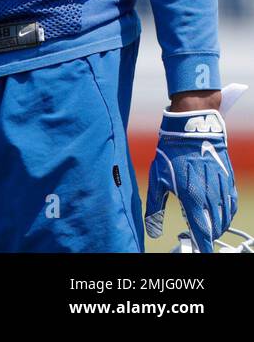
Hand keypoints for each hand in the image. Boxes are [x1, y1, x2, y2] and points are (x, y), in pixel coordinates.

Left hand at [145, 82, 246, 251]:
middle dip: (207, 236)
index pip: (201, 231)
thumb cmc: (170, 154)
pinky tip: (220, 215)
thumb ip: (155, 209)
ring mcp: (222, 189)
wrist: (191, 131)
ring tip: (208, 229)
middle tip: (199, 238)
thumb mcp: (157, 180)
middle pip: (214, 227)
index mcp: (192, 198)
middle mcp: (210, 196)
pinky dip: (227, 214)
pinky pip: (231, 204)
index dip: (202, 245)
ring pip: (225, 218)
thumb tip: (152, 231)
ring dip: (217, 226)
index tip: (200, 252)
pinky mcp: (229, 181)